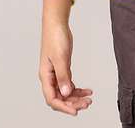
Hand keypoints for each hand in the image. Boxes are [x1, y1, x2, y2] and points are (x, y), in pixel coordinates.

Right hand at [39, 0, 92, 114]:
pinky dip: (77, 88)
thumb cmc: (55, 37)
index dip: (63, 107)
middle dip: (72, 103)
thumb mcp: (61, 57)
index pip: (52, 98)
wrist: (57, 24)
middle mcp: (50, 77)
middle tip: (87, 104)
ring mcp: (56, 73)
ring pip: (65, 91)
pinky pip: (68, 83)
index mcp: (45, 76)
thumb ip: (63, 76)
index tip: (75, 111)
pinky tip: (86, 90)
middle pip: (60, 97)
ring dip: (76, 96)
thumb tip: (66, 92)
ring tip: (89, 98)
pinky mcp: (62, 68)